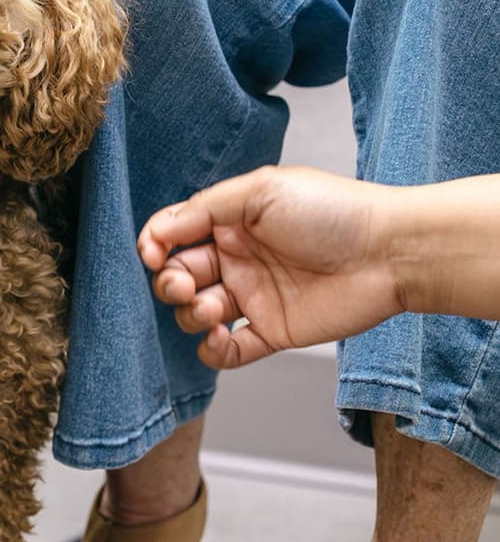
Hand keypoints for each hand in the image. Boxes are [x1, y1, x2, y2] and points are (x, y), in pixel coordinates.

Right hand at [137, 166, 403, 368]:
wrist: (389, 252)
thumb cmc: (334, 212)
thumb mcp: (261, 190)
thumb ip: (204, 208)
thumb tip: (160, 231)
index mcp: (231, 223)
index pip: (172, 235)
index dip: (153, 245)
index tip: (153, 253)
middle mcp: (237, 260)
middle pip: (177, 276)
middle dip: (169, 282)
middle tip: (184, 284)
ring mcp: (252, 297)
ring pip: (195, 314)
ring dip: (191, 314)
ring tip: (214, 308)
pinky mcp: (271, 331)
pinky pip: (226, 351)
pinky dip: (211, 349)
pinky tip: (219, 336)